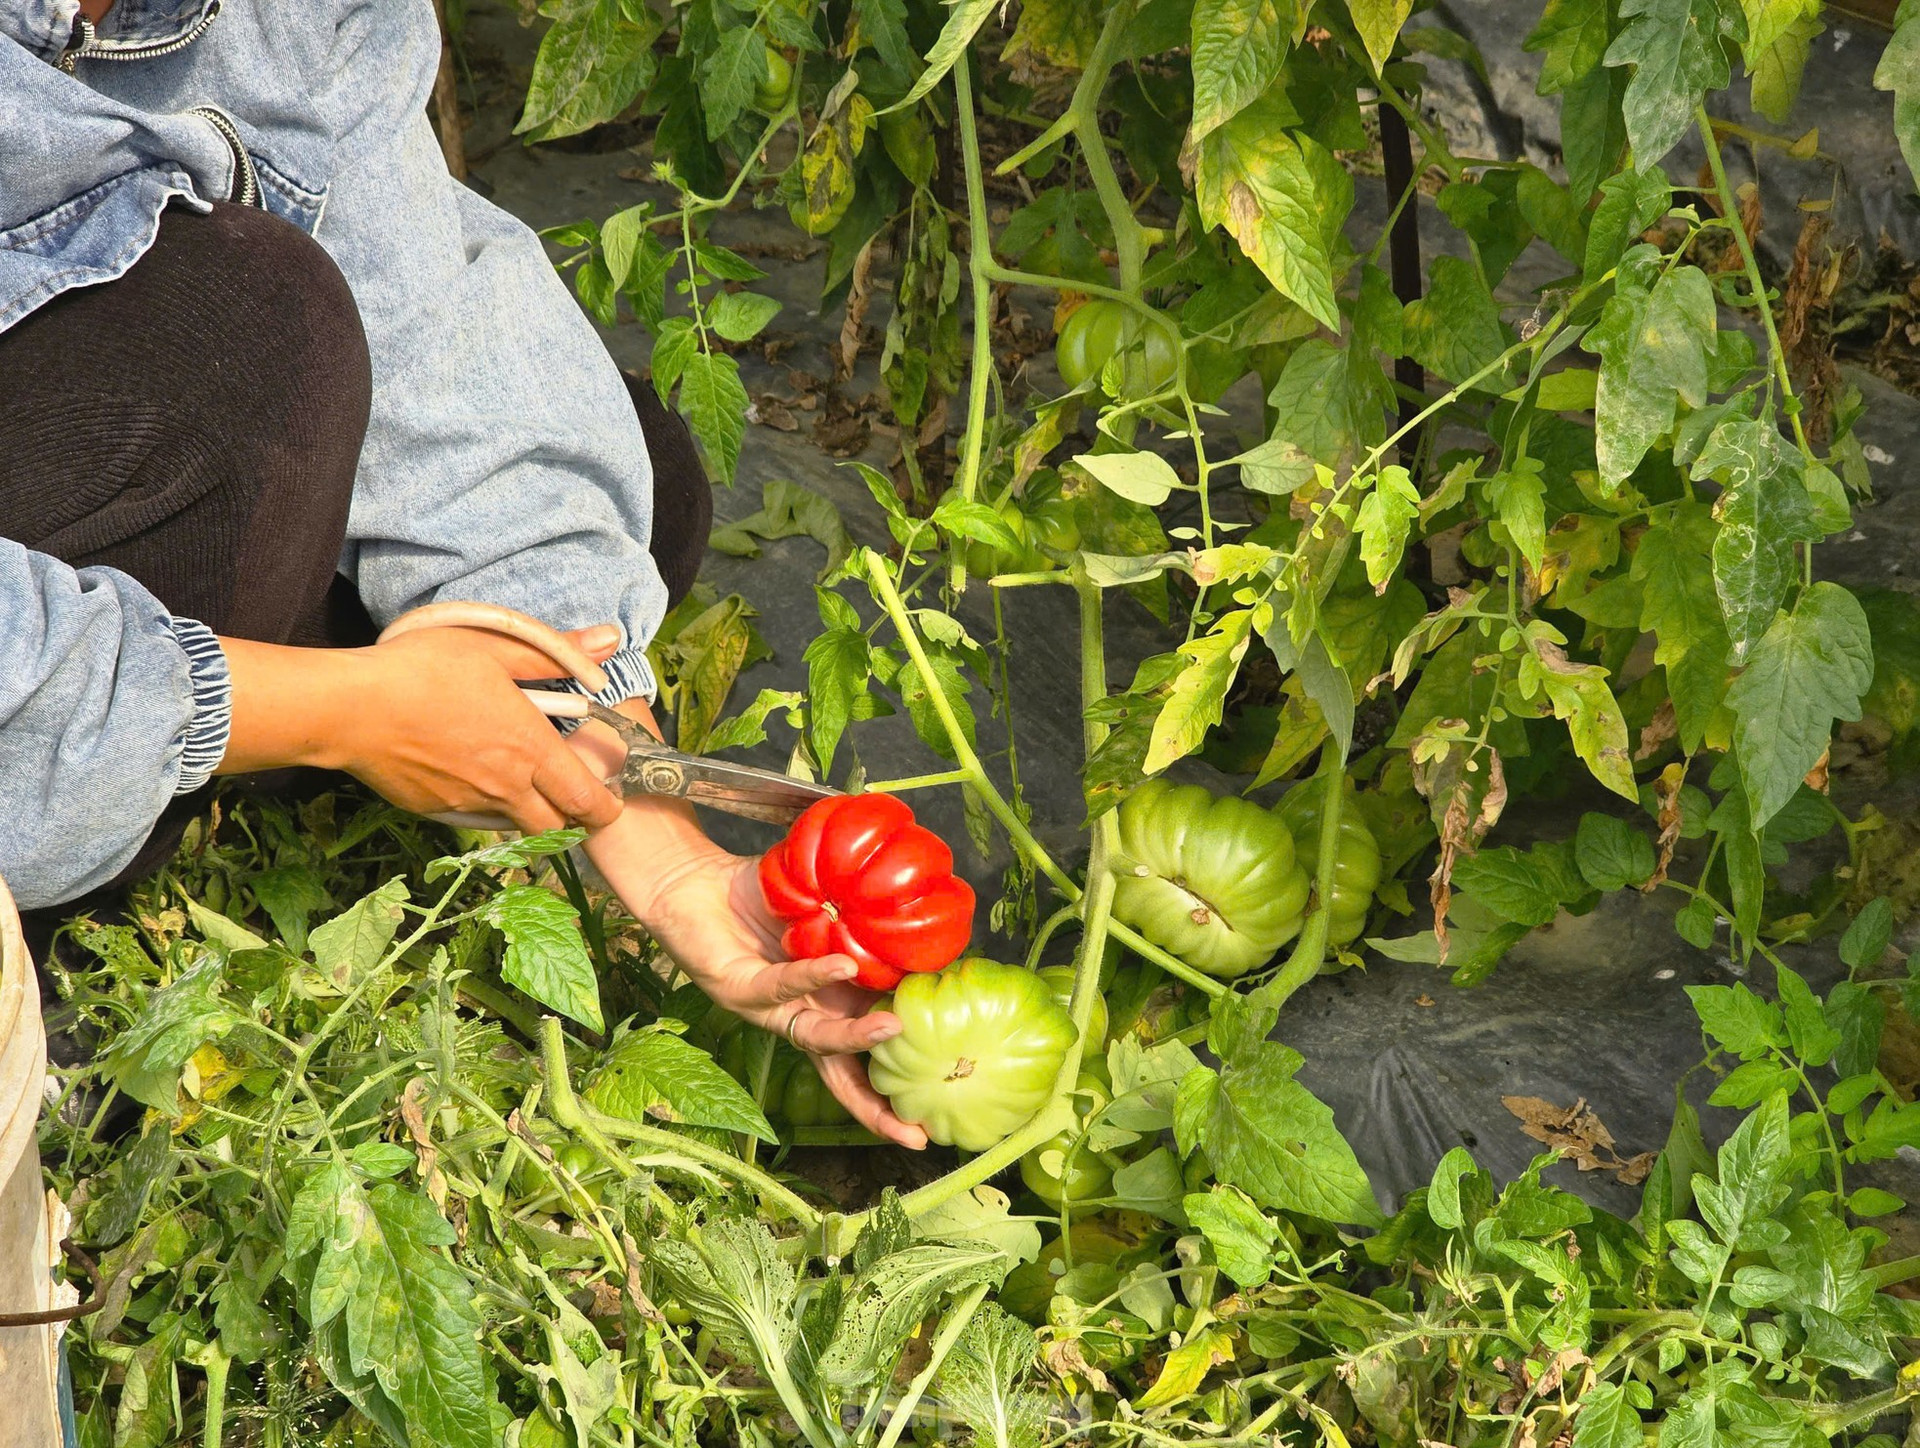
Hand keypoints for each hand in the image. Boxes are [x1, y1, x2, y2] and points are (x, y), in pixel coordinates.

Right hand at [218, 624, 625, 834]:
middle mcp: (505, 785)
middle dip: (572, 819)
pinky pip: (474, 818)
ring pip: (516, 825)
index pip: (586, 799)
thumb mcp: (494, 648)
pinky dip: (487, 808)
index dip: (606, 808)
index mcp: (530, 748)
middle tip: (573, 799)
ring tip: (524, 783)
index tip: (612, 803)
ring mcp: (468, 803)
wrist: (349, 708)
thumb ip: (555, 651)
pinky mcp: (434, 810)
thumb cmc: (423, 669)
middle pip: (555, 826)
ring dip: (529, 813)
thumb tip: (609, 640)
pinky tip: (475, 778)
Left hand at [579, 788, 927, 1148]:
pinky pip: (781, 985)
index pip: (866, 1055)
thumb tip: (926, 917)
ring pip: (816, 1036)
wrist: (689, 881)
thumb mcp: (824, 911)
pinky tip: (842, 966)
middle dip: (877, 1105)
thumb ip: (864, 923)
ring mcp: (768, 1008)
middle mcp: (800, 1016)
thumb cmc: (759, 896)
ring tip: (892, 1027)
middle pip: (843, 1071)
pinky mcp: (738, 988)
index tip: (933, 1115)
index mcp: (827, 1005)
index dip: (895, 1086)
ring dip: (854, 1037)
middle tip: (916, 1128)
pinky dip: (813, 976)